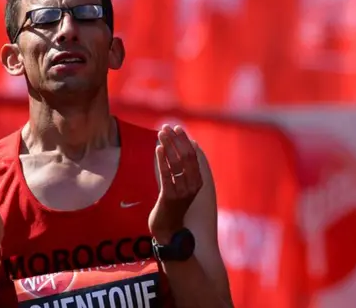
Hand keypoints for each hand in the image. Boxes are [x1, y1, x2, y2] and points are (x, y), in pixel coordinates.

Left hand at [149, 125, 202, 243]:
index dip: (184, 140)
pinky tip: (158, 149)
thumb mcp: (182, 184)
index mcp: (197, 181)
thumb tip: (188, 143)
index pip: (193, 156)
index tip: (176, 128)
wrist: (167, 227)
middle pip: (185, 157)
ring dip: (167, 146)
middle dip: (176, 140)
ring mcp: (182, 192)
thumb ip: (184, 167)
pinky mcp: (170, 197)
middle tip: (166, 127)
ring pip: (176, 164)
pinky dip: (162, 160)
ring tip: (160, 134)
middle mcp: (193, 186)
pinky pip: (167, 175)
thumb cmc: (173, 203)